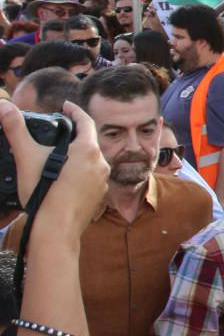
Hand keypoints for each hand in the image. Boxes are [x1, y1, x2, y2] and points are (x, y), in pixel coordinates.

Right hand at [0, 101, 108, 238]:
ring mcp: (102, 181)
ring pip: (90, 160)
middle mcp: (101, 163)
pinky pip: (90, 178)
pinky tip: (65, 177)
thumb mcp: (26, 156)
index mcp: (88, 149)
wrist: (56, 229)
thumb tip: (3, 106)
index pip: (85, 121)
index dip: (74, 110)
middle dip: (75, 134)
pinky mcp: (99, 196)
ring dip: (78, 155)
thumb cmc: (43, 193)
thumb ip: (15, 129)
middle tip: (60, 130)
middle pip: (89, 141)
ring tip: (60, 154)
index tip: (66, 106)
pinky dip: (79, 173)